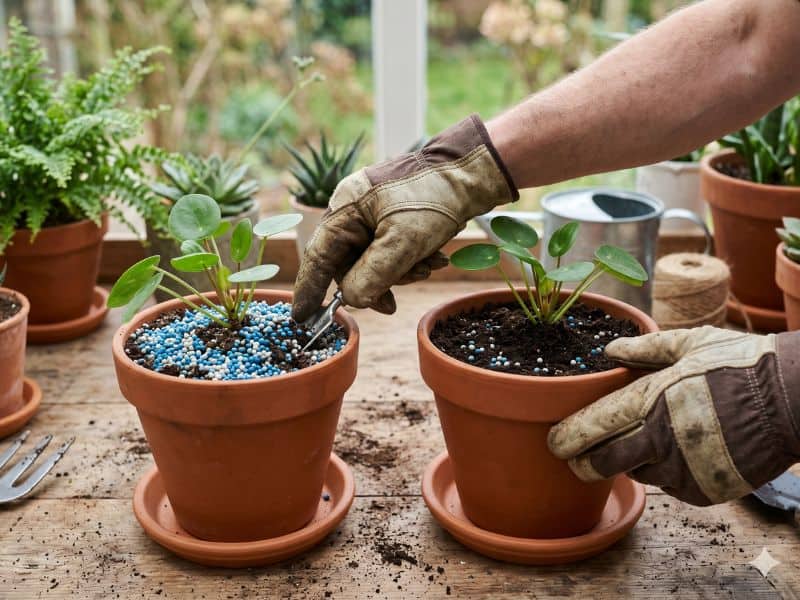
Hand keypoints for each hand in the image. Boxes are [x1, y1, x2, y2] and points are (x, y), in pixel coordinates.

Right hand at [291, 115, 517, 321]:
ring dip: (401, 271)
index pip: (318, 256)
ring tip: (429, 264)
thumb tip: (351, 300)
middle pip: (349, 264)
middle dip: (377, 282)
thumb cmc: (435, 198)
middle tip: (394, 303)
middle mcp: (353, 209)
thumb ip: (372, 275)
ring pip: (374, 261)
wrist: (473, 171)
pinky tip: (434, 257)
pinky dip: (411, 259)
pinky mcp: (394, 216)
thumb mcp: (403, 243)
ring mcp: (373, 212)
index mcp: (345, 208)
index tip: (302, 318)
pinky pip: (391, 250)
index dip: (309, 289)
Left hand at [548, 327, 799, 505]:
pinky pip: (670, 486)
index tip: (553, 443)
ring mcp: (682, 470)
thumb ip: (645, 347)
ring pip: (637, 473)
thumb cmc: (741, 365)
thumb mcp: (690, 343)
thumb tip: (609, 350)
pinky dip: (668, 472)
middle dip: (584, 463)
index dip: (566, 439)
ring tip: (650, 439)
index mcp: (650, 401)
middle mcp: (660, 440)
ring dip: (634, 461)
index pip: (592, 428)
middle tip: (577, 458)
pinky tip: (683, 451)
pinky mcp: (703, 491)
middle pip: (602, 464)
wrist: (794, 401)